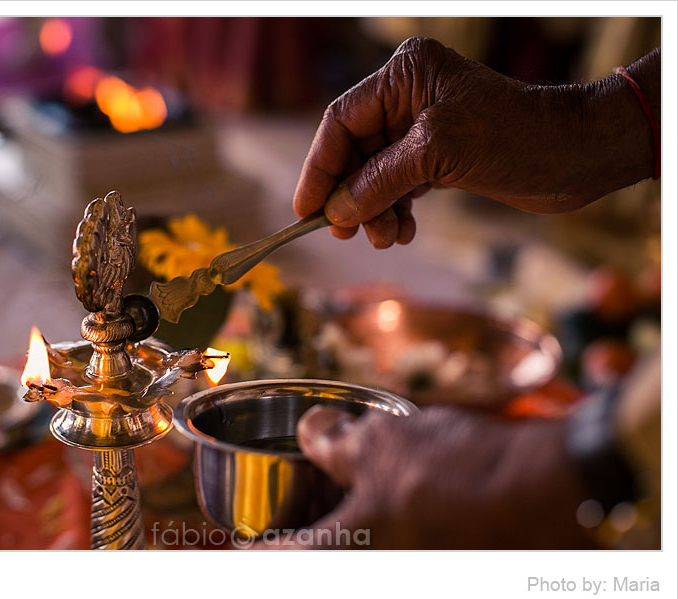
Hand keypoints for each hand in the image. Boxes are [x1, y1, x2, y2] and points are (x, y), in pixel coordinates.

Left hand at [263, 405, 594, 548]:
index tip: (236, 538)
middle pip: (316, 552)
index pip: (274, 559)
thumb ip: (334, 442)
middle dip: (298, 529)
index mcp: (345, 557)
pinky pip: (391, 543)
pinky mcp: (439, 557)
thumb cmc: (459, 472)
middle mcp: (374, 569)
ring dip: (340, 520)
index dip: (248, 547)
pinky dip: (377, 521)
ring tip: (338, 485)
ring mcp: (411, 564)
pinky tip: (385, 488)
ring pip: (355, 547)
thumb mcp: (382, 442)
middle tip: (289, 504)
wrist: (548, 492)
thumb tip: (314, 431)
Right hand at [294, 38, 658, 247]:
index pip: (341, 121)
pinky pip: (399, 186)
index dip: (320, 166)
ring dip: (374, 210)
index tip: (306, 209)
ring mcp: (423, 128)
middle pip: (355, 151)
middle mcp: (409, 97)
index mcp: (405, 76)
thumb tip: (336, 209)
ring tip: (386, 238)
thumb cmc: (516, 136)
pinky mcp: (438, 156)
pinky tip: (402, 232)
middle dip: (350, 195)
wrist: (576, 155)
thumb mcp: (438, 153)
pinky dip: (395, 211)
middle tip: (344, 232)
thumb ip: (381, 180)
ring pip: (375, 174)